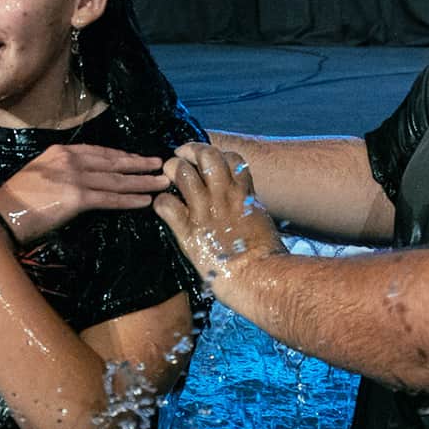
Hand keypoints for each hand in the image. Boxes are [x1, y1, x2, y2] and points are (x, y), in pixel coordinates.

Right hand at [0, 143, 170, 242]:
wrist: (0, 216)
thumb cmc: (15, 202)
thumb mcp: (40, 176)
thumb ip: (62, 174)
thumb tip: (84, 182)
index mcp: (59, 152)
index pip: (99, 151)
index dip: (122, 155)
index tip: (138, 158)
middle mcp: (69, 159)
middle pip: (113, 161)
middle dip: (139, 164)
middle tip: (160, 165)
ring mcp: (73, 177)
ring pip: (116, 179)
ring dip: (142, 182)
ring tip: (161, 182)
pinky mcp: (76, 197)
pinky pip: (110, 198)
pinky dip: (130, 200)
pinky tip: (145, 201)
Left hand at [153, 143, 286, 289]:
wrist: (260, 277)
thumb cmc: (267, 258)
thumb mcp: (262, 222)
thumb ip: (248, 209)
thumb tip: (245, 210)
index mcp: (244, 194)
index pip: (231, 158)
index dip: (217, 155)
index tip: (207, 162)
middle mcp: (224, 196)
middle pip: (206, 154)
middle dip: (190, 151)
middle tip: (181, 157)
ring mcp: (205, 211)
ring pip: (182, 172)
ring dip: (172, 171)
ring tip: (168, 177)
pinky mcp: (188, 231)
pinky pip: (166, 204)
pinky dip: (161, 203)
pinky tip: (163, 207)